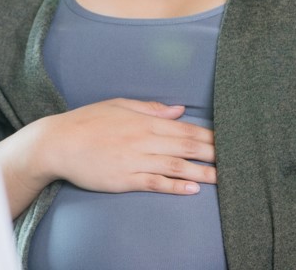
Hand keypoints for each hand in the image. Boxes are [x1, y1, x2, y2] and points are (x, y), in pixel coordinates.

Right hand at [25, 98, 215, 194]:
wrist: (57, 143)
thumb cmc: (87, 122)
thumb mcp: (120, 106)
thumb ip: (152, 109)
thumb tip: (179, 110)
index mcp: (145, 121)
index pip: (185, 129)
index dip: (210, 136)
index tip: (230, 140)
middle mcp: (144, 140)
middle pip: (186, 146)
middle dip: (214, 153)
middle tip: (238, 159)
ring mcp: (134, 160)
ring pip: (175, 165)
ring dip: (201, 172)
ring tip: (223, 178)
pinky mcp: (124, 179)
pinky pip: (154, 183)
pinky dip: (174, 186)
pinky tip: (191, 189)